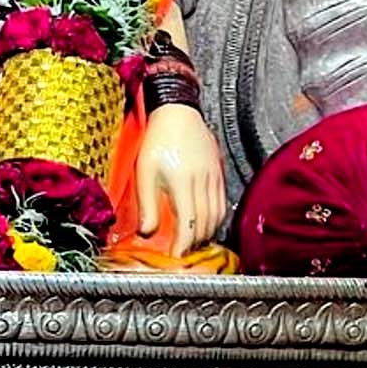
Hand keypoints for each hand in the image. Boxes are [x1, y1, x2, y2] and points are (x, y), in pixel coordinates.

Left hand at [136, 104, 226, 257]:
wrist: (178, 111)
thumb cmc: (157, 139)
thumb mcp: (144, 171)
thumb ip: (147, 204)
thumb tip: (147, 233)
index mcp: (182, 182)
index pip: (189, 223)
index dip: (184, 244)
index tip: (177, 256)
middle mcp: (202, 182)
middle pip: (205, 222)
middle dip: (196, 242)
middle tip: (185, 252)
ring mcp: (213, 177)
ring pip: (217, 214)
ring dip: (207, 232)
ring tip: (195, 241)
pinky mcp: (218, 172)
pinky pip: (222, 202)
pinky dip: (216, 217)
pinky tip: (206, 221)